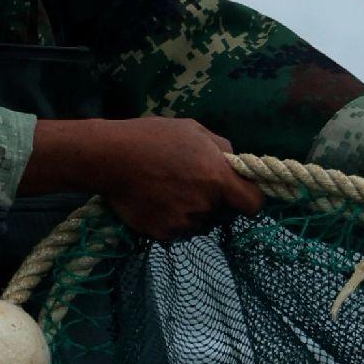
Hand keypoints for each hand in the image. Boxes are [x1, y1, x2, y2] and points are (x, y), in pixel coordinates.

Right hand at [23, 114, 263, 241]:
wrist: (110, 158)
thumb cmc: (153, 137)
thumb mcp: (193, 129)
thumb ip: (221, 148)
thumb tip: (235, 162)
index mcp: (217, 178)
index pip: (253, 204)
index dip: (250, 198)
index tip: (241, 194)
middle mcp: (204, 205)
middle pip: (221, 212)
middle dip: (212, 200)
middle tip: (188, 181)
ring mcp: (183, 223)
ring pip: (198, 223)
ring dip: (190, 211)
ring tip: (167, 189)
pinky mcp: (163, 234)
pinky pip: (177, 230)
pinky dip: (170, 219)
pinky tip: (155, 200)